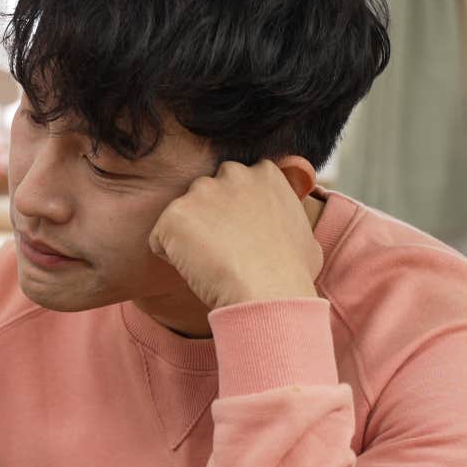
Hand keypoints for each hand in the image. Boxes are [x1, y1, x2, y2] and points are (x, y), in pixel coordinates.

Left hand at [148, 160, 321, 310]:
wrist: (268, 293)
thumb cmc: (291, 274)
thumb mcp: (306, 238)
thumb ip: (289, 221)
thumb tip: (287, 229)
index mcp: (265, 173)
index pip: (236, 183)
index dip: (235, 212)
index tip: (243, 236)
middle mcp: (232, 173)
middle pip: (206, 192)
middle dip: (209, 216)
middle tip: (223, 250)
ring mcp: (201, 191)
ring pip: (183, 215)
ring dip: (189, 237)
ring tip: (210, 264)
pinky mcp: (174, 215)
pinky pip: (160, 238)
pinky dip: (169, 256)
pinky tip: (195, 271)